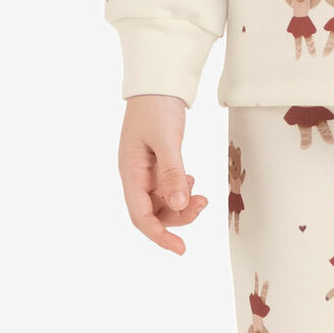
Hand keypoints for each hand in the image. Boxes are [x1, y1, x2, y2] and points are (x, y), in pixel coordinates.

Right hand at [118, 95, 207, 254]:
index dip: (159, 235)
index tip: (181, 249)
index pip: (141, 216)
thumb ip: (171, 172)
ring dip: (183, 204)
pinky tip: (191, 179)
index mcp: (130, 172)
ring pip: (164, 203)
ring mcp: (146, 172)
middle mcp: (136, 176)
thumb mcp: (166, 139)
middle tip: (202, 204)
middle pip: (154, 213)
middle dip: (179, 216)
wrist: (158, 83)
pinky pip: (169, 190)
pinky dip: (182, 191)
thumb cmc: (156, 107)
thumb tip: (177, 204)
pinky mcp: (158, 166)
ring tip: (201, 194)